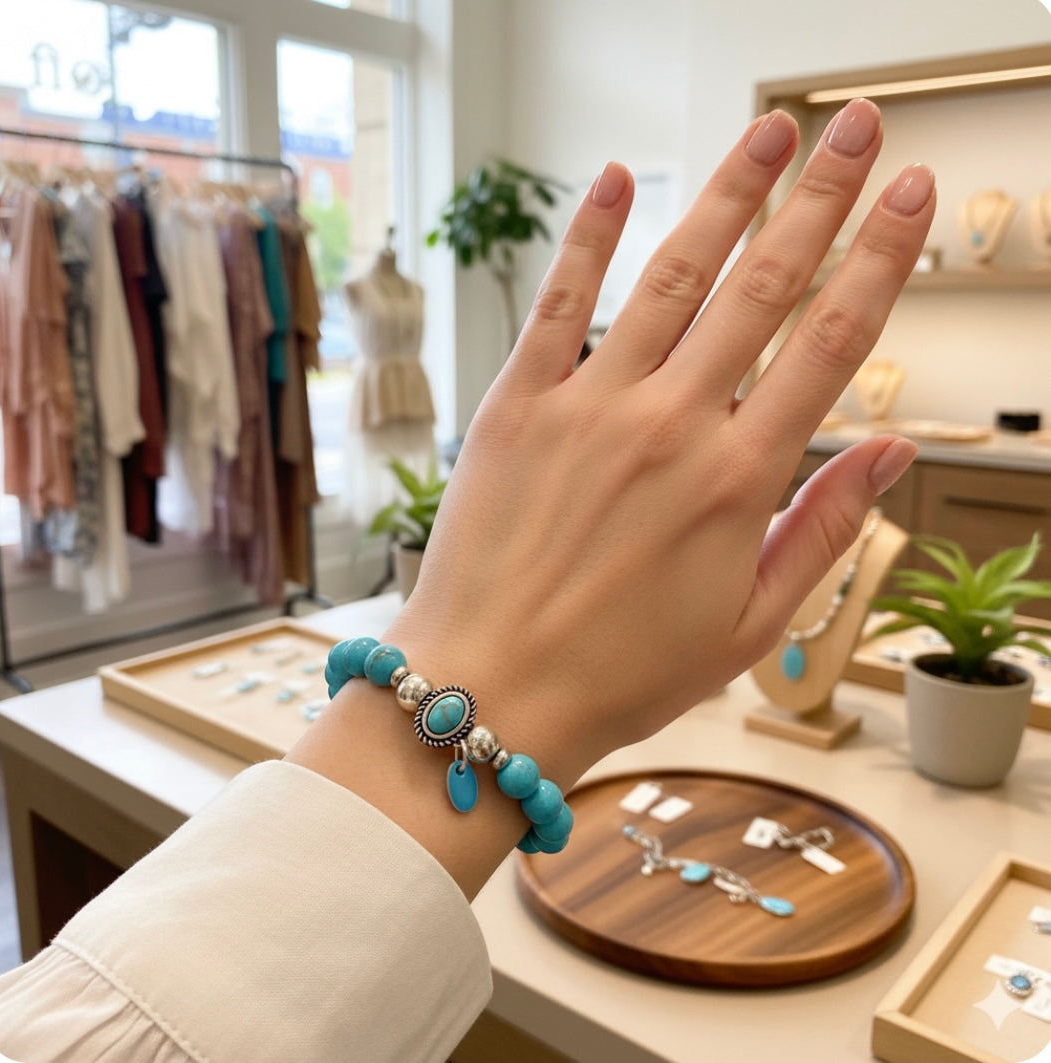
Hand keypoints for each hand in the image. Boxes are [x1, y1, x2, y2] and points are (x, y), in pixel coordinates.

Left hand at [390, 99, 932, 782]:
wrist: (492, 692)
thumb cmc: (620, 673)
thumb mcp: (749, 625)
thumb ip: (825, 530)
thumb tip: (894, 452)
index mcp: (738, 481)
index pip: (832, 345)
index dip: (881, 261)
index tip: (914, 197)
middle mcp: (670, 426)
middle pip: (764, 287)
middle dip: (822, 198)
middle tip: (861, 129)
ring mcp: (589, 407)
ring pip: (672, 276)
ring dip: (728, 195)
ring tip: (770, 131)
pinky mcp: (517, 406)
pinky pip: (559, 302)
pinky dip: (588, 236)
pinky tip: (619, 177)